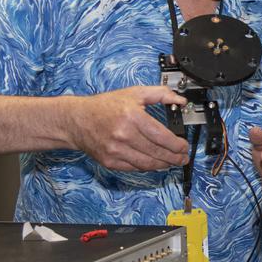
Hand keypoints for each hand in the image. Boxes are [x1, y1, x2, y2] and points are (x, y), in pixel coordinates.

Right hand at [68, 86, 189, 170]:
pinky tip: (156, 163)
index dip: (177, 145)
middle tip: (183, 157)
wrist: (77, 120)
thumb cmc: (104, 106)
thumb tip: (181, 100)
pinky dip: (148, 167)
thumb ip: (160, 94)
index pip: (162, 136)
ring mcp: (116, 151)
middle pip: (157, 152)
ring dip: (164, 165)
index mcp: (131, 116)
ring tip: (173, 162)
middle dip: (175, 157)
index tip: (184, 146)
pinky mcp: (110, 162)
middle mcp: (123, 135)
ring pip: (148, 164)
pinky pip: (135, 168)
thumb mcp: (134, 93)